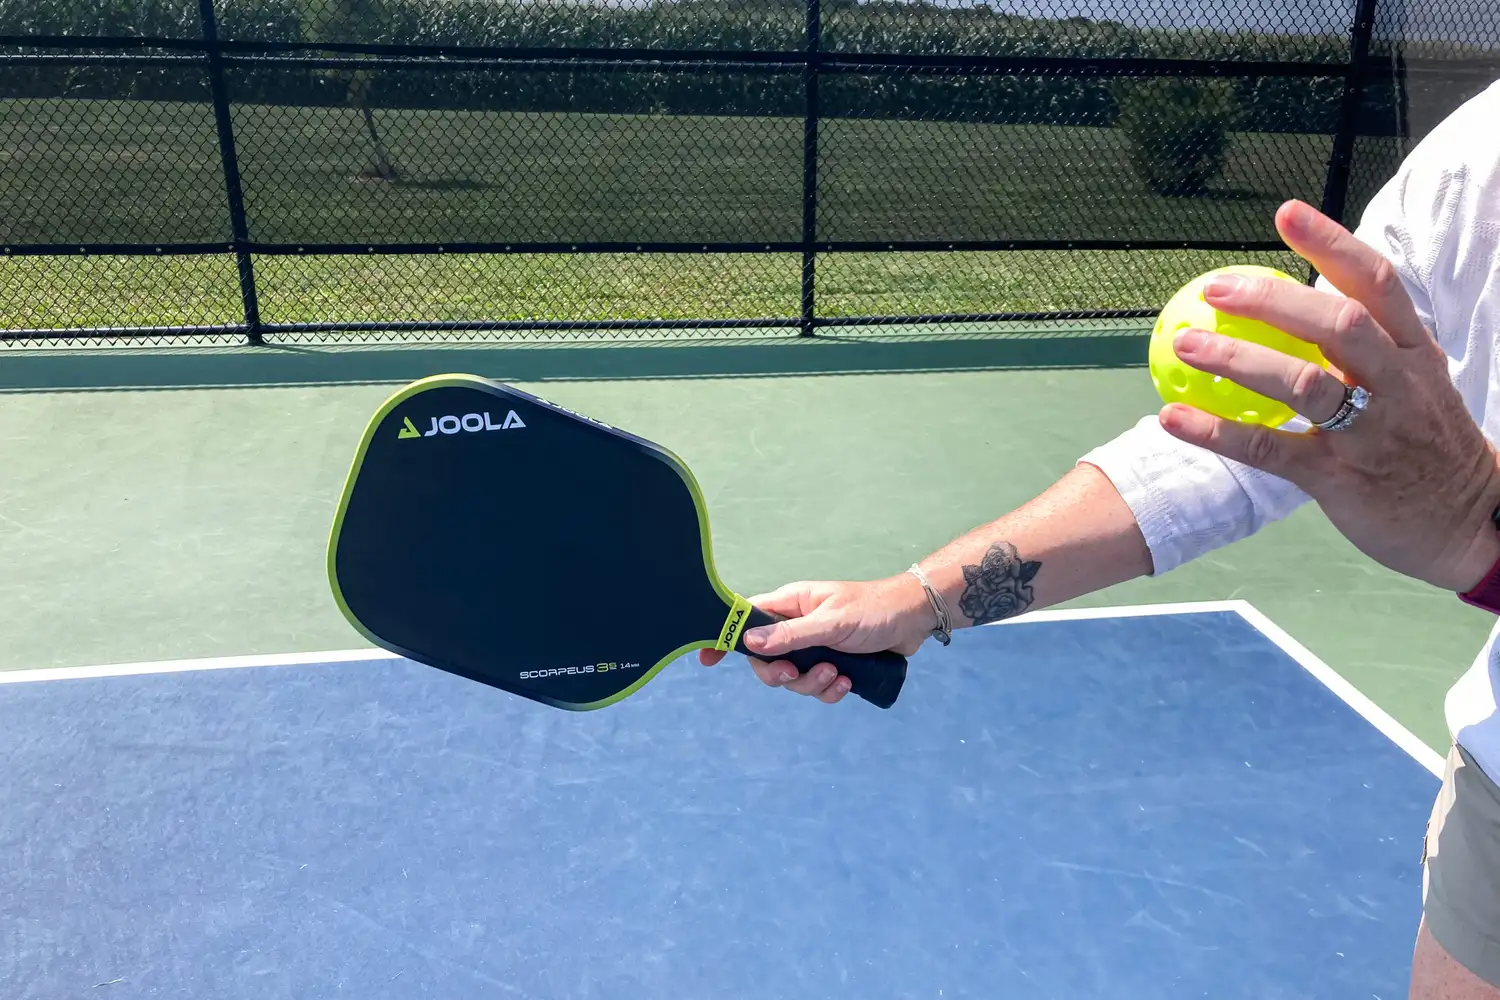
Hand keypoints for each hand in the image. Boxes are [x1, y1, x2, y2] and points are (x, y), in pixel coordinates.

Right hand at [698, 574, 932, 702]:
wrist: (914, 620)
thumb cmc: (874, 610)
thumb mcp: (832, 622)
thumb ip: (792, 634)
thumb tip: (750, 641)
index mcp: (791, 604)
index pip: (746, 618)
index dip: (726, 637)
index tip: (707, 660)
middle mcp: (798, 626)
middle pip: (766, 659)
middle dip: (780, 674)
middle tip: (796, 675)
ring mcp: (815, 647)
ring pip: (793, 677)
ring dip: (812, 683)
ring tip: (838, 675)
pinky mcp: (834, 664)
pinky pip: (817, 686)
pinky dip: (830, 689)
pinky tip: (848, 682)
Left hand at [1161, 199, 1499, 591]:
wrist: (1470, 526)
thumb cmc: (1428, 447)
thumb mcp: (1416, 385)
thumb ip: (1369, 348)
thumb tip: (1299, 306)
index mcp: (1413, 353)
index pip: (1377, 283)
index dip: (1331, 243)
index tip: (1286, 213)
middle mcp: (1396, 384)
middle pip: (1337, 325)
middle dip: (1273, 300)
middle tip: (1216, 288)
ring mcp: (1370, 432)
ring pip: (1302, 384)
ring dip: (1238, 360)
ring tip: (1185, 344)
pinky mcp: (1340, 478)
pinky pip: (1270, 450)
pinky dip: (1217, 433)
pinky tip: (1174, 418)